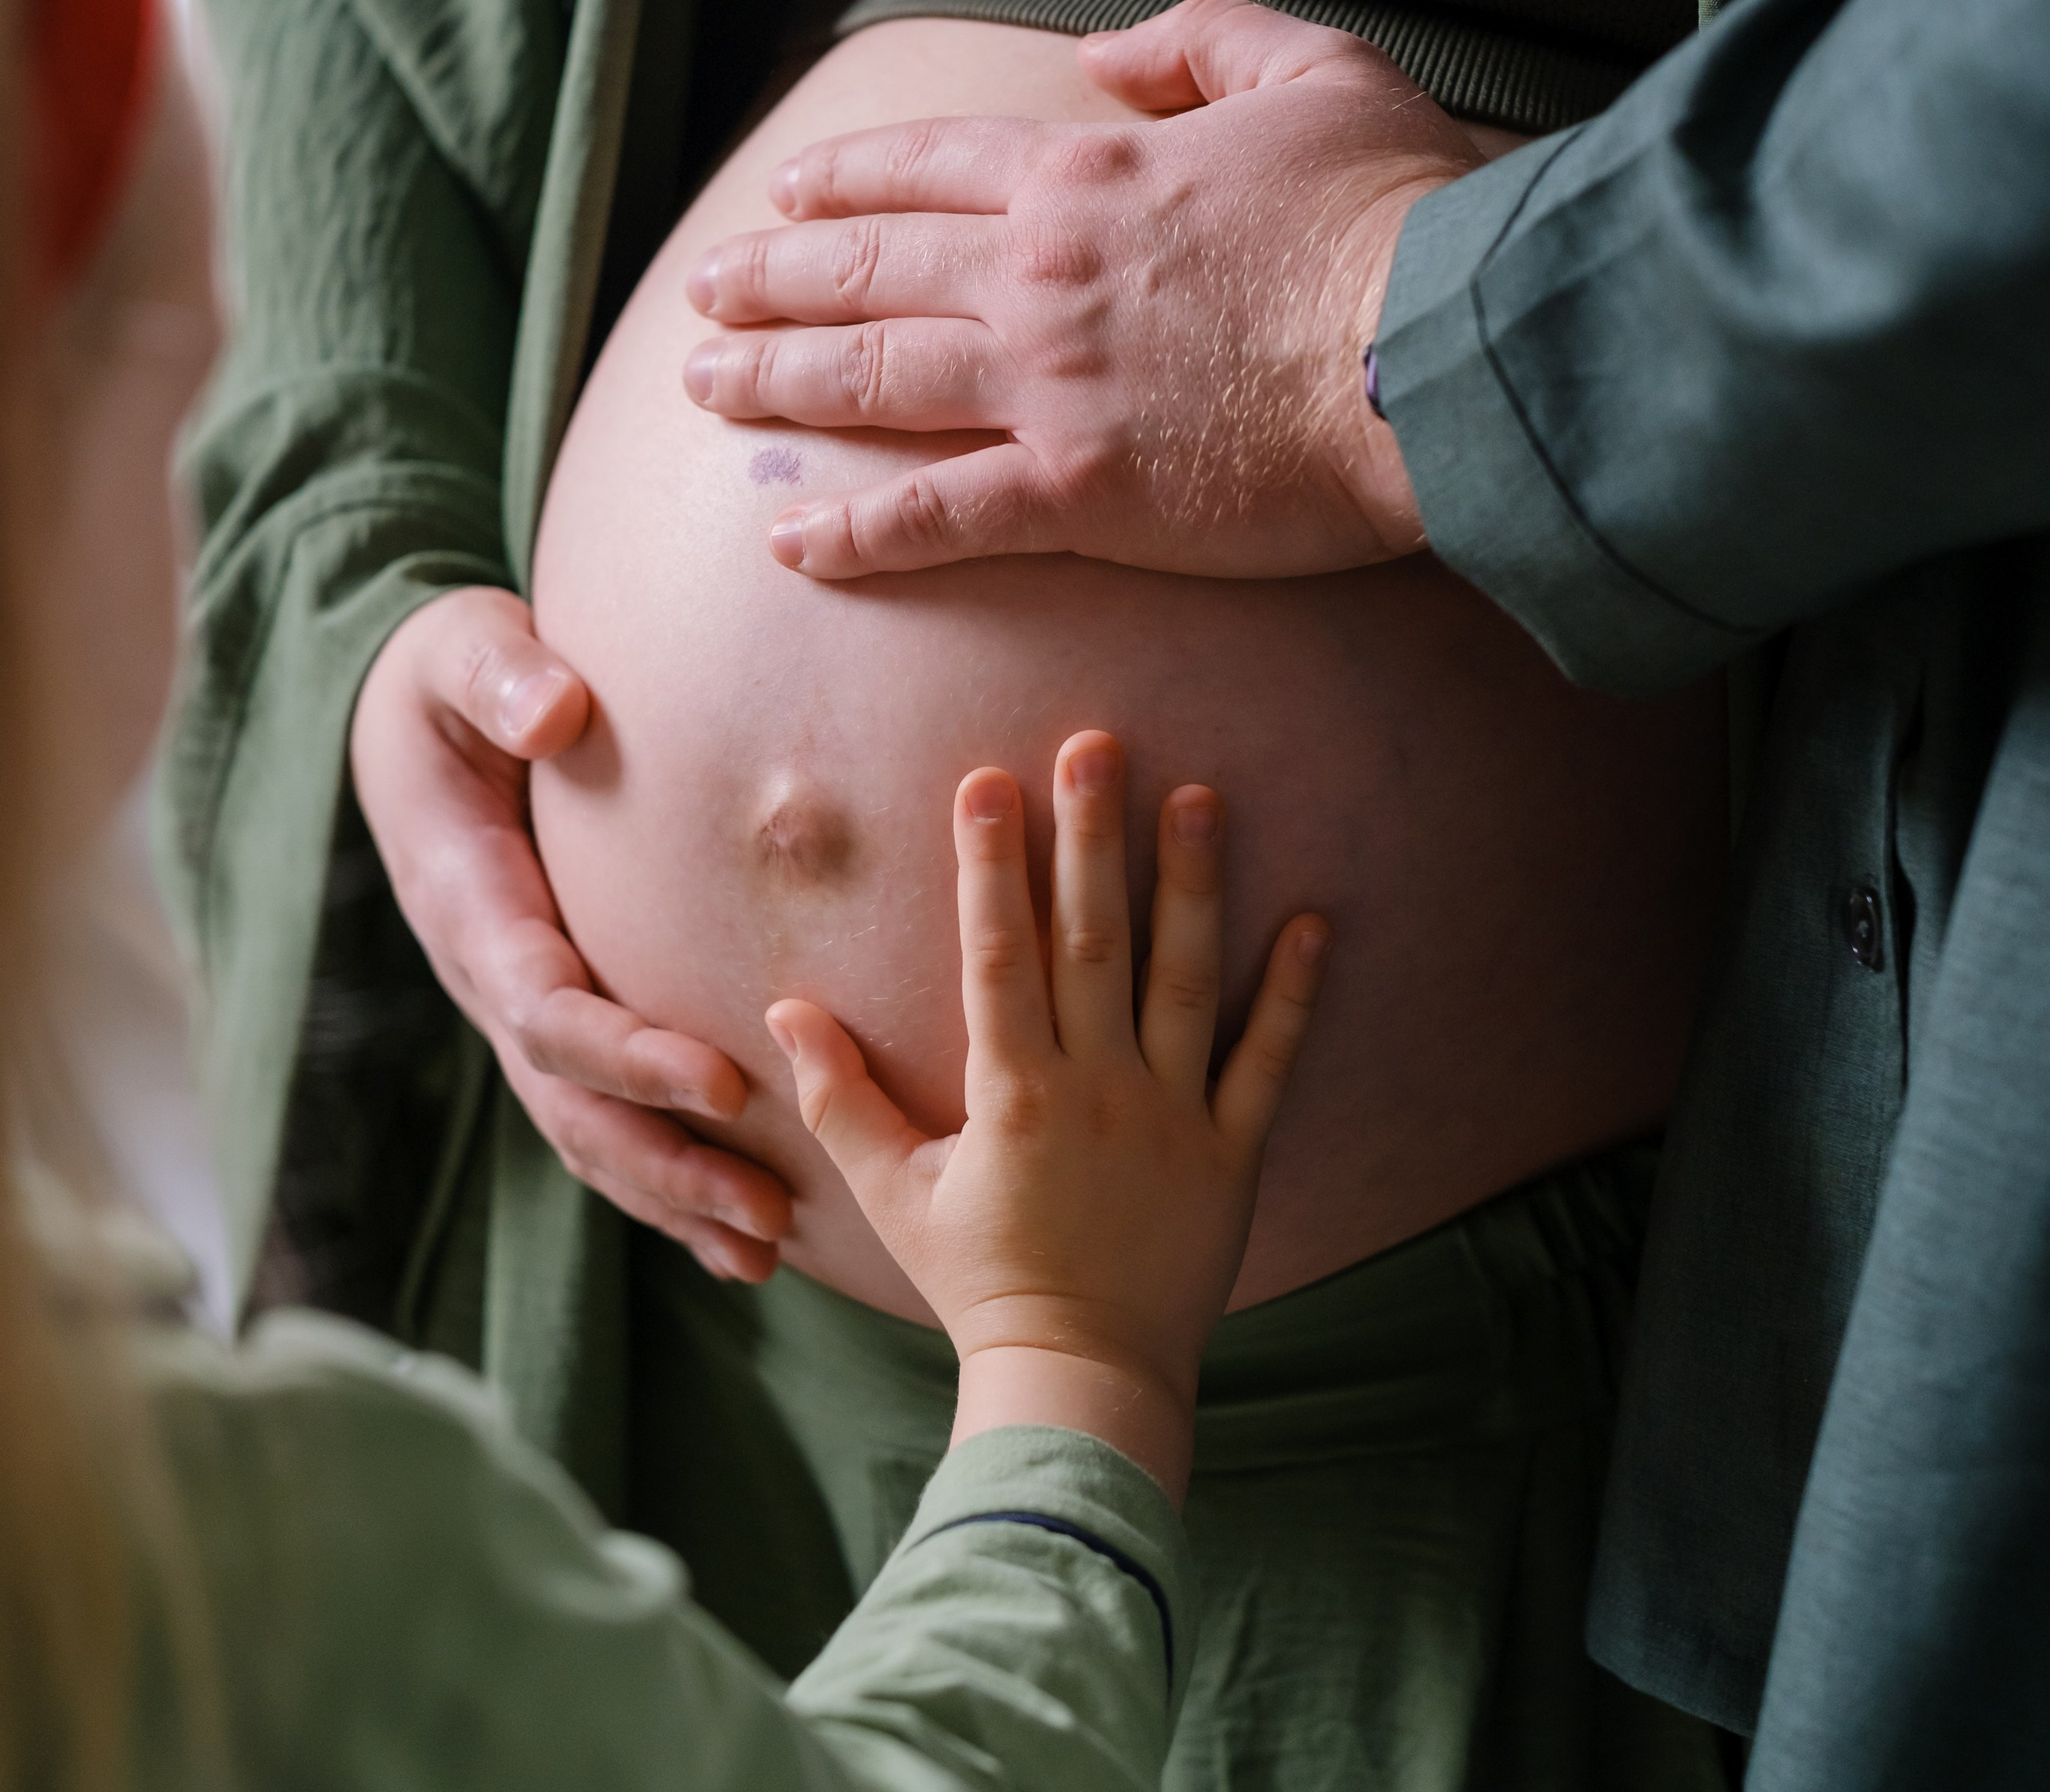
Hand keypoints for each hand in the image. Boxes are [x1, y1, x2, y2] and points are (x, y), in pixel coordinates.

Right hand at [350, 587, 792, 1279]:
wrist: (423, 716)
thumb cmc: (455, 677)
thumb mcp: (462, 651)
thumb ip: (500, 676)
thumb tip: (559, 711)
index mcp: (472, 905)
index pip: (545, 1010)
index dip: (628, 1056)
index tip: (723, 1081)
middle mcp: (491, 976)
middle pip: (572, 1104)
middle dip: (663, 1163)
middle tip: (764, 1210)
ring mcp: (520, 1006)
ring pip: (588, 1130)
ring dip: (671, 1194)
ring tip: (765, 1247)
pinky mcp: (558, 1014)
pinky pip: (606, 1111)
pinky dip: (665, 1174)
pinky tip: (737, 1225)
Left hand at [684, 0, 1482, 581]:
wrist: (1441, 345)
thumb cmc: (1397, 214)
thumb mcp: (1315, 71)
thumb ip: (1200, 42)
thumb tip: (1104, 51)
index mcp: (1086, 175)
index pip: (924, 169)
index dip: (842, 181)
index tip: (784, 196)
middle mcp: (1036, 275)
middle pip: (867, 271)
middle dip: (771, 280)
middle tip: (705, 296)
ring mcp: (1045, 387)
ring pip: (871, 379)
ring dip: (776, 383)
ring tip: (704, 389)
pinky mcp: (1076, 495)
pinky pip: (933, 515)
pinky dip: (854, 534)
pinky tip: (789, 546)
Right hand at [766, 731, 1329, 1498]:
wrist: (1080, 1377)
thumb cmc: (976, 1280)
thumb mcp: (891, 1194)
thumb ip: (839, 1099)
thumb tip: (785, 1009)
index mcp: (1012, 1096)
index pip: (998, 957)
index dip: (990, 865)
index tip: (988, 780)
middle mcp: (1098, 1091)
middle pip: (1095, 945)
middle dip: (1091, 839)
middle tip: (1098, 744)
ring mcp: (1174, 1119)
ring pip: (1188, 984)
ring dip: (1192, 888)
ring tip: (1200, 797)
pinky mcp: (1232, 1153)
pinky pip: (1270, 1063)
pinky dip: (1293, 995)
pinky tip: (1313, 920)